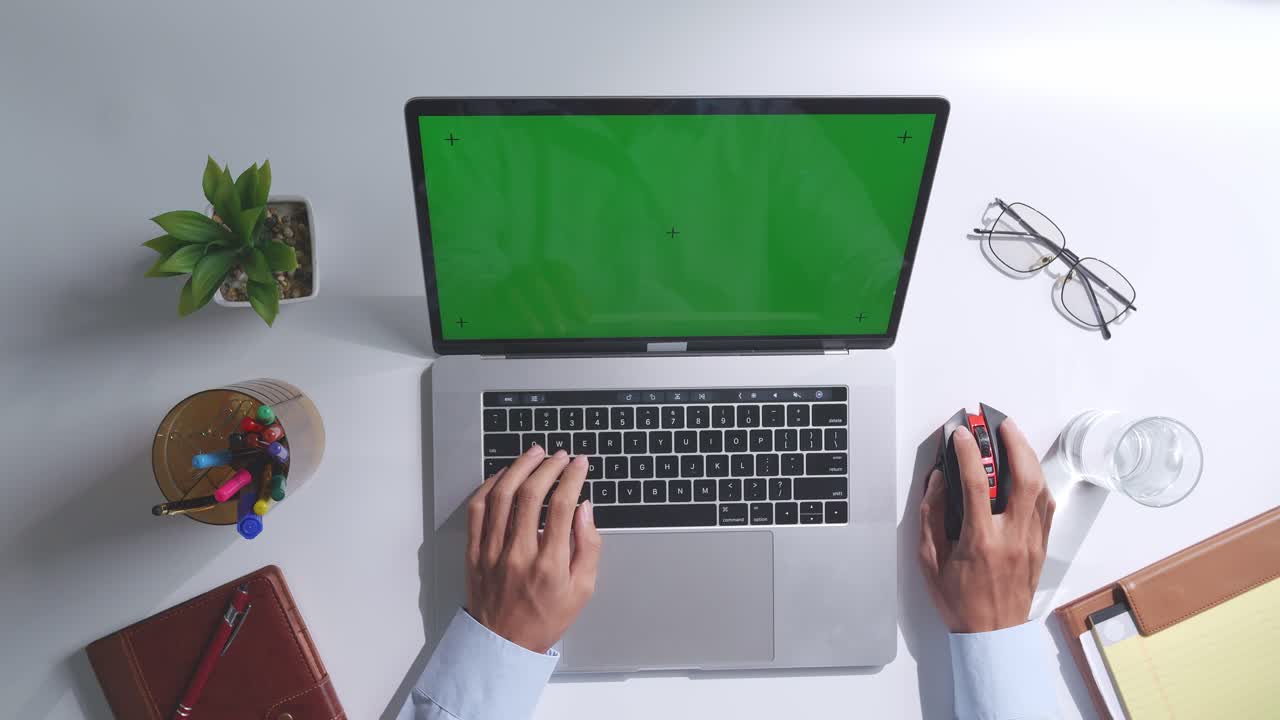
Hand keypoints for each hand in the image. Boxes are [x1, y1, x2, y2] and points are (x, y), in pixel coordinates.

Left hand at [465, 444, 601, 652]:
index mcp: (549, 564)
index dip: (572, 477)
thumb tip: (585, 508)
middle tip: (560, 456)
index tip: (579, 464)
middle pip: (530, 494)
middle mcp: (518, 554)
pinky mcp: (474, 551)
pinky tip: (504, 475)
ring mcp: (491, 551)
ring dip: (519, 467)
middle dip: (548, 466)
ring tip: (534, 454)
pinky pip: (477, 509)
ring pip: (501, 495)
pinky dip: (490, 485)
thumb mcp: (582, 589)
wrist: (502, 644)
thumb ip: (588, 546)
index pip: (561, 506)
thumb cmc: (545, 618)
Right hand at [918, 419, 1055, 632]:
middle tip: (999, 424)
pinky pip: (1046, 506)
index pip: (977, 484)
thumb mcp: (929, 560)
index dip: (967, 453)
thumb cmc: (958, 601)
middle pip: (1023, 478)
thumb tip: (939, 481)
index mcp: (980, 542)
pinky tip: (1027, 471)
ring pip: (1041, 489)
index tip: (959, 434)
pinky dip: (1037, 482)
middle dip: (1013, 444)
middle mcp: (1012, 538)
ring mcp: (1032, 542)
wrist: (992, 636)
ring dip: (1029, 458)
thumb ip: (930, 517)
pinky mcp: (1041, 547)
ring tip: (1014, 438)